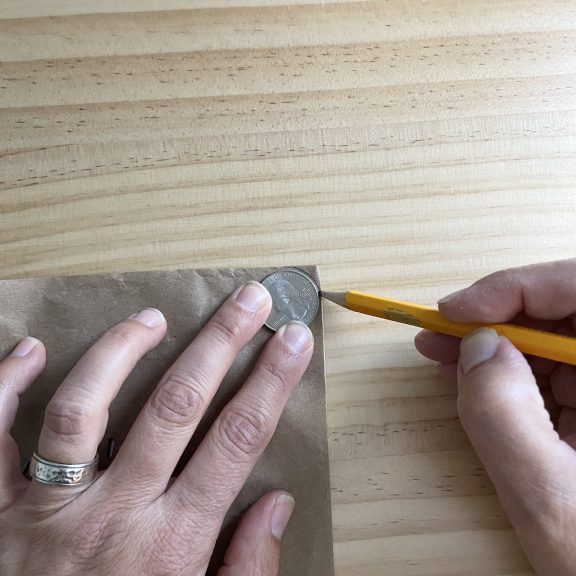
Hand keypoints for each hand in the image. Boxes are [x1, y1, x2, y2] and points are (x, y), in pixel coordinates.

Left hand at [0, 281, 313, 575]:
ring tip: (152, 319)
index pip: (236, 440)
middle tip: (247, 301)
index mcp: (169, 548)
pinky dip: (6, 387)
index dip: (271, 382)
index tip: (290, 340)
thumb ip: (246, 570)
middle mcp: (109, 518)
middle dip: (220, 343)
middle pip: (175, 406)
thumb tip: (277, 504)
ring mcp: (46, 512)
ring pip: (82, 409)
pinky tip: (32, 350)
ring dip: (121, 352)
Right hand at [415, 260, 575, 575]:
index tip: (455, 310)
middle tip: (440, 330)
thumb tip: (476, 347)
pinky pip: (556, 375)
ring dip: (498, 345)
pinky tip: (473, 379)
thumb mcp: (550, 502)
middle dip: (498, 319)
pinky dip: (511, 374)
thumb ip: (505, 418)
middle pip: (568, 313)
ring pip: (556, 343)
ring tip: (445, 354)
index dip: (514, 290)